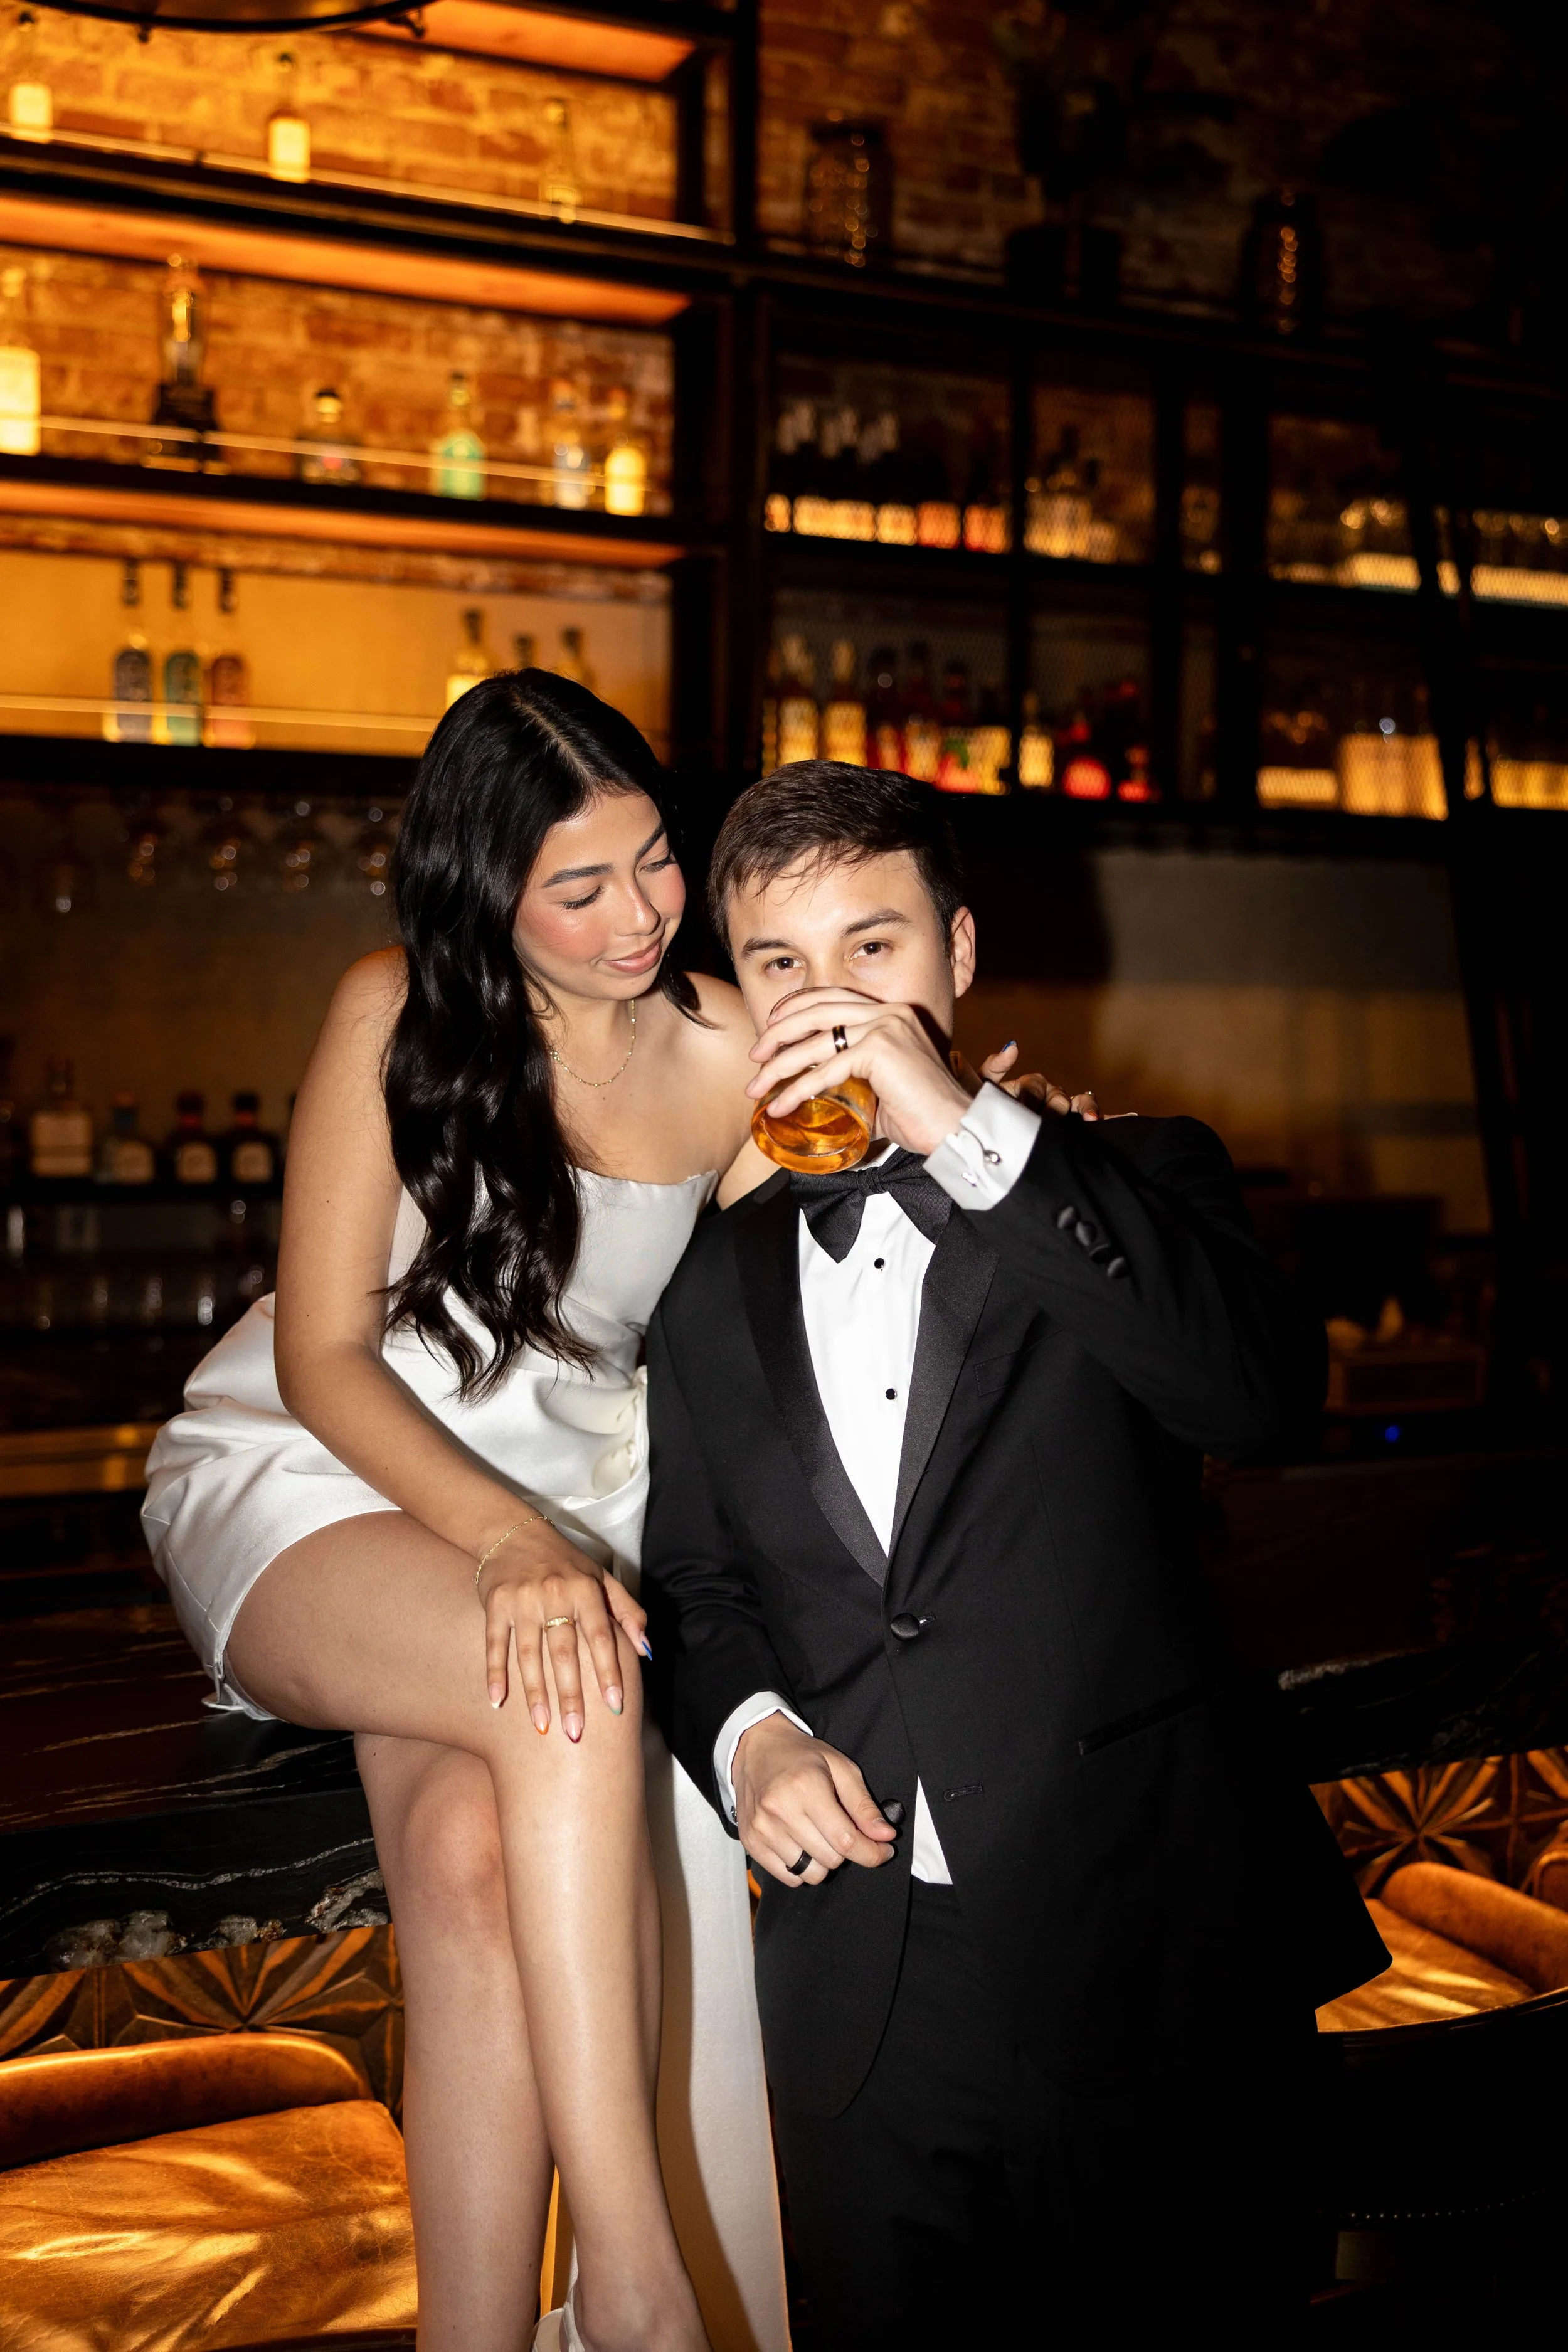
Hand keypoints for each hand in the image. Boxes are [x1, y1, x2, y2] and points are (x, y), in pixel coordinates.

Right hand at [476, 1518, 648, 1737]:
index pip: (601, 1638)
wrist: (514, 1532)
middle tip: (575, 1733)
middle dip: (571, 1696)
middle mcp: (556, 1594)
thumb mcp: (601, 1577)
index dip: (609, 1672)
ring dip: (535, 1693)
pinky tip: (497, 1700)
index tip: (616, 1706)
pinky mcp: (496, 1603)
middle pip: (564, 1653)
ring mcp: (523, 1600)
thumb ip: (628, 1612)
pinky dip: (495, 1672)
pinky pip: (495, 1643)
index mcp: (585, 1590)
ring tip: (541, 1727)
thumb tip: (648, 1650)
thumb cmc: (564, 1561)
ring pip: (529, 1653)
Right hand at [732, 1713, 897, 1887]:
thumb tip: (885, 1836)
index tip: (883, 1851)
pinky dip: (801, 1868)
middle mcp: (781, 1810)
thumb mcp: (840, 1768)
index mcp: (806, 1788)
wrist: (756, 1747)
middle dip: (845, 1850)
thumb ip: (863, 1805)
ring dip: (823, 1861)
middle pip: (830, 1859)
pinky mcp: (751, 1842)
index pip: (845, 1840)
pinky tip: (801, 1843)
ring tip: (819, 1835)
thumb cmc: (801, 1756)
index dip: (871, 1852)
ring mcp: (762, 1829)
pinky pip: (788, 1877)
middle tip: (842, 1831)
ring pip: (810, 1873)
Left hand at [746, 986, 970, 1157]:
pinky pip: (825, 1070)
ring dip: (777, 1065)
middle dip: (777, 1031)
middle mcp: (888, 1012)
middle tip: (755, 1056)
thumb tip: (816, 1093)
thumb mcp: (880, 1084)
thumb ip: (852, 1078)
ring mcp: (885, 1027)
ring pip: (814, 1041)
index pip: (831, 996)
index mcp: (890, 1012)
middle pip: (816, 1010)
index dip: (795, 1007)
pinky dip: (796, 1090)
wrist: (955, 1128)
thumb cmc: (920, 1113)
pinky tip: (779, 1106)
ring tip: (755, 1088)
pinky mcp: (880, 1050)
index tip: (770, 1027)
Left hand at [976, 1041, 1099, 1119]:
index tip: (1026, 1109)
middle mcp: (1049, 1093)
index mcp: (1030, 1084)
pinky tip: (1098, 1121)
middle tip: (1049, 1121)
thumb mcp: (985, 1087)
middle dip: (1054, 1108)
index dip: (1030, 1097)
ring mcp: (1063, 1107)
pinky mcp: (1074, 1123)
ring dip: (1086, 1108)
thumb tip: (1013, 1046)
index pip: (1034, 1086)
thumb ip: (994, 1067)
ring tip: (1090, 1118)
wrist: (993, 1136)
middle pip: (1057, 1096)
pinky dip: (1096, 1115)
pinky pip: (1090, 1115)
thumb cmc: (989, 1108)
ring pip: (1079, 1102)